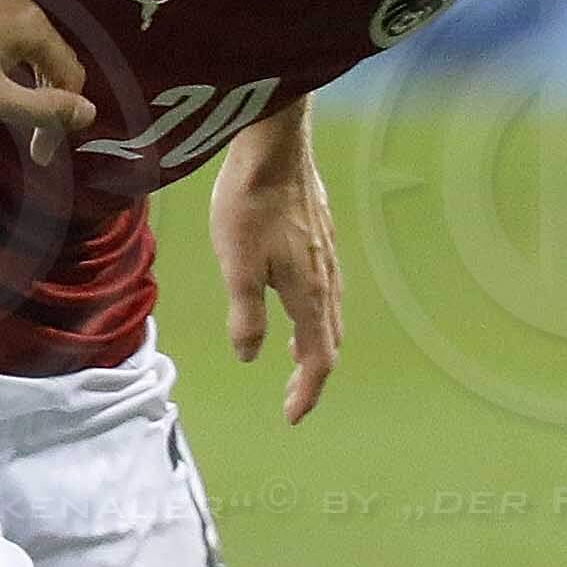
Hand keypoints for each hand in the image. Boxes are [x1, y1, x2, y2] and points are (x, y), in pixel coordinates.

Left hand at [0, 0, 96, 146]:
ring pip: (26, 47)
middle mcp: (20, 0)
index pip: (68, 75)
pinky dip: (4, 61)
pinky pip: (4, 33)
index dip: (61, 118)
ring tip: (4, 112)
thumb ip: (43, 109)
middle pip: (49, 59)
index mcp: (30, 22)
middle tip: (26, 140)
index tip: (39, 153)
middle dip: (43, 100)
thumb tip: (89, 112)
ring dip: (23, 82)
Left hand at [209, 108, 339, 423]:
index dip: (307, 392)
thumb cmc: (250, 205)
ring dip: (316, 344)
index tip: (292, 417)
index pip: (318, 359)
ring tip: (297, 360)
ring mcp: (328, 257)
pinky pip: (327, 291)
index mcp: (309, 295)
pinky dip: (316, 315)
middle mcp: (328, 280)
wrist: (275, 149)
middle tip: (293, 397)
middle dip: (313, 374)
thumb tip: (250, 356)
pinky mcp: (322, 237)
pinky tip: (299, 304)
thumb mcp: (236, 265)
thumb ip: (245, 315)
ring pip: (330, 315)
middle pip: (329, 341)